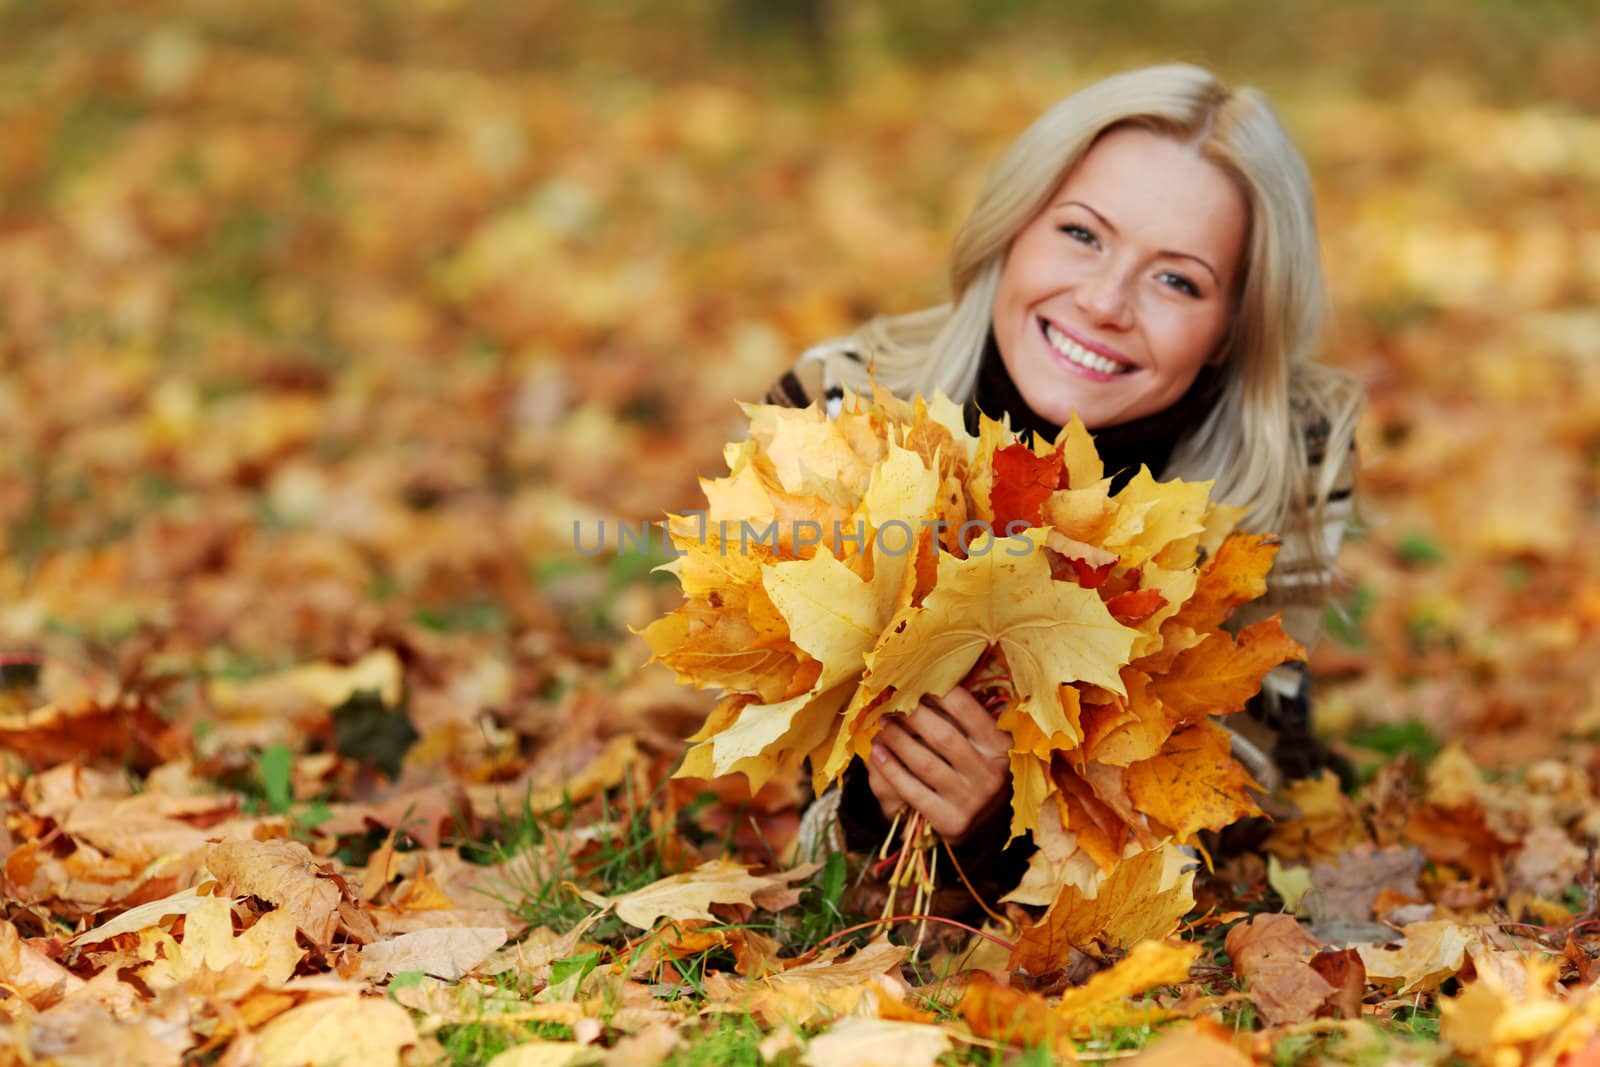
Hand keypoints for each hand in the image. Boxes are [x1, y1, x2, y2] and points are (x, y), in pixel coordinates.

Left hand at [865, 685, 1011, 842]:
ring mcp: (972, 802)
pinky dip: (890, 768)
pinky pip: (912, 790)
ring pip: (924, 763)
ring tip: (884, 723)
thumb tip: (920, 680)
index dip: (936, 691)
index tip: (915, 681)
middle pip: (942, 735)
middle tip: (892, 703)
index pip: (966, 708)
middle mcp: (991, 775)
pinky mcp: (950, 822)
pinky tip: (877, 752)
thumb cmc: (973, 768)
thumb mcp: (981, 743)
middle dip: (911, 714)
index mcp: (1002, 747)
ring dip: (896, 739)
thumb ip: (960, 716)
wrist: (980, 823)